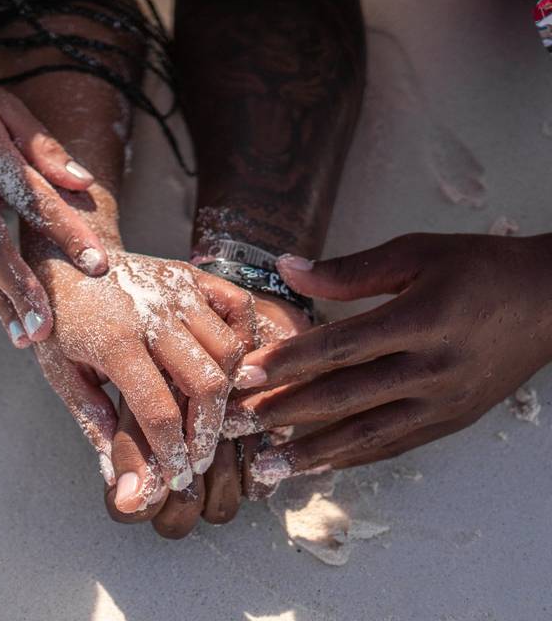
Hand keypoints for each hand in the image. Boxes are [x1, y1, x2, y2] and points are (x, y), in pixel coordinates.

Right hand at [0, 58, 109, 345]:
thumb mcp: (4, 109)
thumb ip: (44, 148)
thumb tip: (85, 183)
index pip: (31, 197)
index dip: (65, 231)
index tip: (97, 264)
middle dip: (20, 288)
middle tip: (46, 327)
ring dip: (4, 306)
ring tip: (32, 340)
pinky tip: (14, 326)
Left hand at [30, 245, 255, 491]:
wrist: (63, 263)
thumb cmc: (60, 324)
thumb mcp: (62, 376)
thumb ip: (93, 423)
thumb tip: (117, 481)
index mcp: (115, 342)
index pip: (159, 410)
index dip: (173, 453)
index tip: (177, 476)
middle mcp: (152, 313)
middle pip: (206, 384)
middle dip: (208, 432)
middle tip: (198, 457)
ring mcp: (176, 290)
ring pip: (229, 349)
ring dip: (228, 391)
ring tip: (210, 417)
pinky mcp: (190, 274)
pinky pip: (237, 307)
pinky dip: (244, 339)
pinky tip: (228, 366)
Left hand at [231, 233, 551, 488]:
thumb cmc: (482, 270)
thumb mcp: (417, 254)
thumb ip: (349, 271)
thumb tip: (286, 268)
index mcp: (422, 320)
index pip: (341, 348)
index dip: (289, 363)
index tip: (245, 374)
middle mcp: (433, 368)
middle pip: (346, 397)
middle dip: (286, 413)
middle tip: (238, 424)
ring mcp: (444, 402)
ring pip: (369, 435)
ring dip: (313, 452)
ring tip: (267, 465)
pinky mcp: (452, 421)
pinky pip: (394, 445)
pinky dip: (353, 456)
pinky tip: (318, 464)